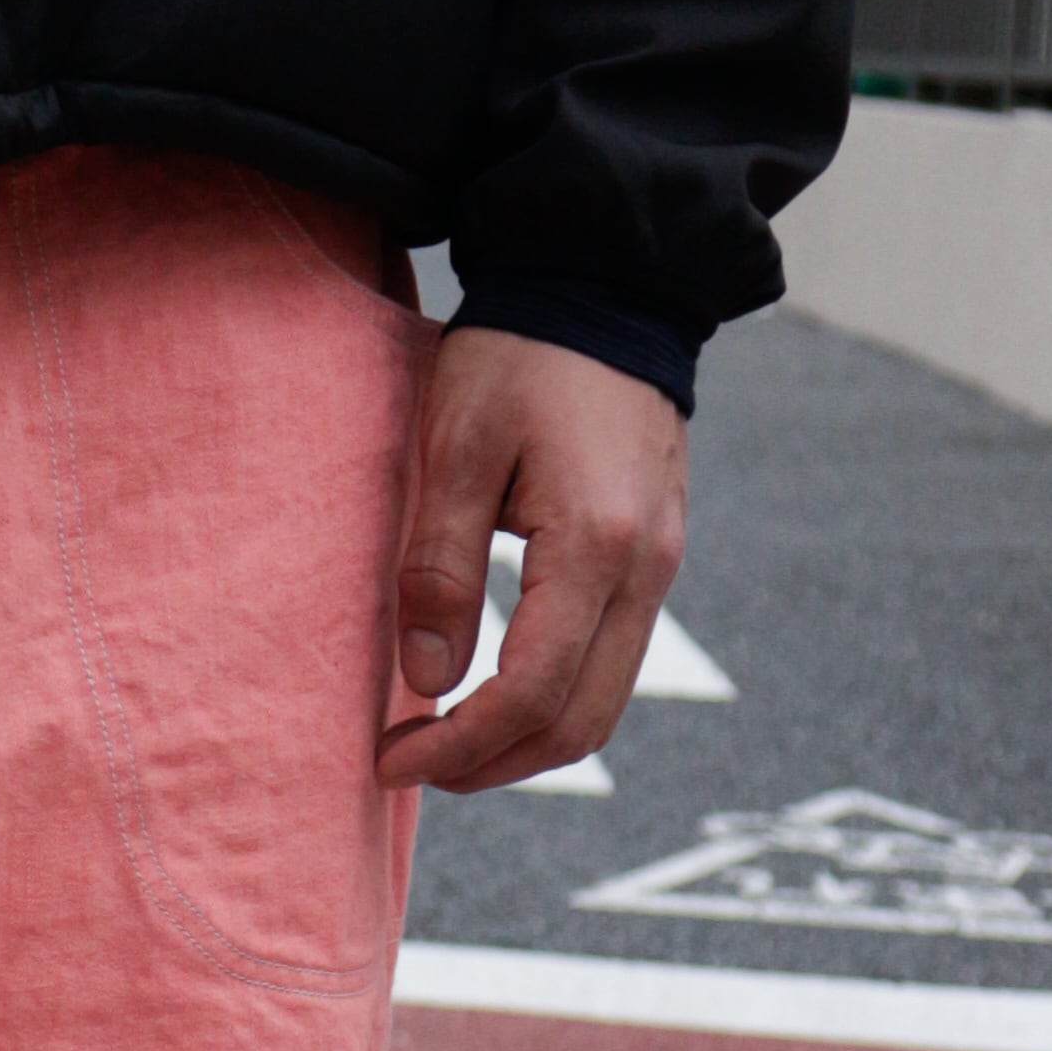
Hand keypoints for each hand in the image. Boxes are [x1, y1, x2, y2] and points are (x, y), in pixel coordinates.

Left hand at [376, 328, 688, 795]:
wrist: (605, 286)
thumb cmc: (519, 357)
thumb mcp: (456, 449)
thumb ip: (440, 568)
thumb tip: (428, 680)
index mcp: (596, 546)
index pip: (531, 693)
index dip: (459, 747)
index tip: (390, 760)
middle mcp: (647, 571)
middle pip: (580, 724)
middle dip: (491, 764)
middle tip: (410, 762)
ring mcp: (661, 568)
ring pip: (603, 705)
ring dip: (523, 742)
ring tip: (442, 739)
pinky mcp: (656, 559)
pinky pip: (611, 663)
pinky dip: (551, 700)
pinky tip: (490, 691)